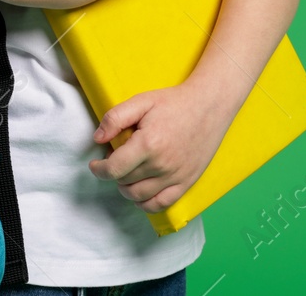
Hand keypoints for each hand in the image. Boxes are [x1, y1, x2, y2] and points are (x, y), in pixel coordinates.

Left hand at [87, 77, 237, 212]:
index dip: (99, 170)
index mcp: (148, 144)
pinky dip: (145, 204)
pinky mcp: (186, 182)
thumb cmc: (175, 102)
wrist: (210, 105)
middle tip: (117, 159)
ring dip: (126, 188)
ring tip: (127, 174)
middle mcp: (161, 164)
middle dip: (114, 173)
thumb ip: (115, 118)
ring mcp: (175, 176)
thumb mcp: (142, 101)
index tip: (95, 165)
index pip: (113, 169)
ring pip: (139, 196)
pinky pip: (160, 204)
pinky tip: (140, 192)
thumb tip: (97, 139)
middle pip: (124, 182)